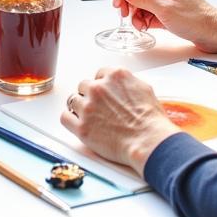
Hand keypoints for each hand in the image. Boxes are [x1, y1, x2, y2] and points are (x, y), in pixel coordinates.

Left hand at [60, 68, 178, 172]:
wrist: (149, 142)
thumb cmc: (151, 120)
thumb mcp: (144, 89)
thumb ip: (128, 82)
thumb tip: (121, 84)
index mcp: (115, 75)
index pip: (99, 74)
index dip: (102, 85)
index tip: (104, 94)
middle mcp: (99, 88)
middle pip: (84, 85)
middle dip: (90, 95)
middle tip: (99, 108)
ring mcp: (88, 107)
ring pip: (73, 100)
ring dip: (80, 107)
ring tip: (89, 117)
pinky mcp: (82, 127)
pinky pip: (65, 117)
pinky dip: (69, 119)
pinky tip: (77, 123)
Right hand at [112, 0, 216, 52]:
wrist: (214, 34)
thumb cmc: (197, 20)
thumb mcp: (165, 10)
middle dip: (129, 1)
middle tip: (123, 12)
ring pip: (141, 1)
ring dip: (135, 13)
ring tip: (137, 24)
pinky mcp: (167, 11)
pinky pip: (148, 11)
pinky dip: (143, 19)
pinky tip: (143, 27)